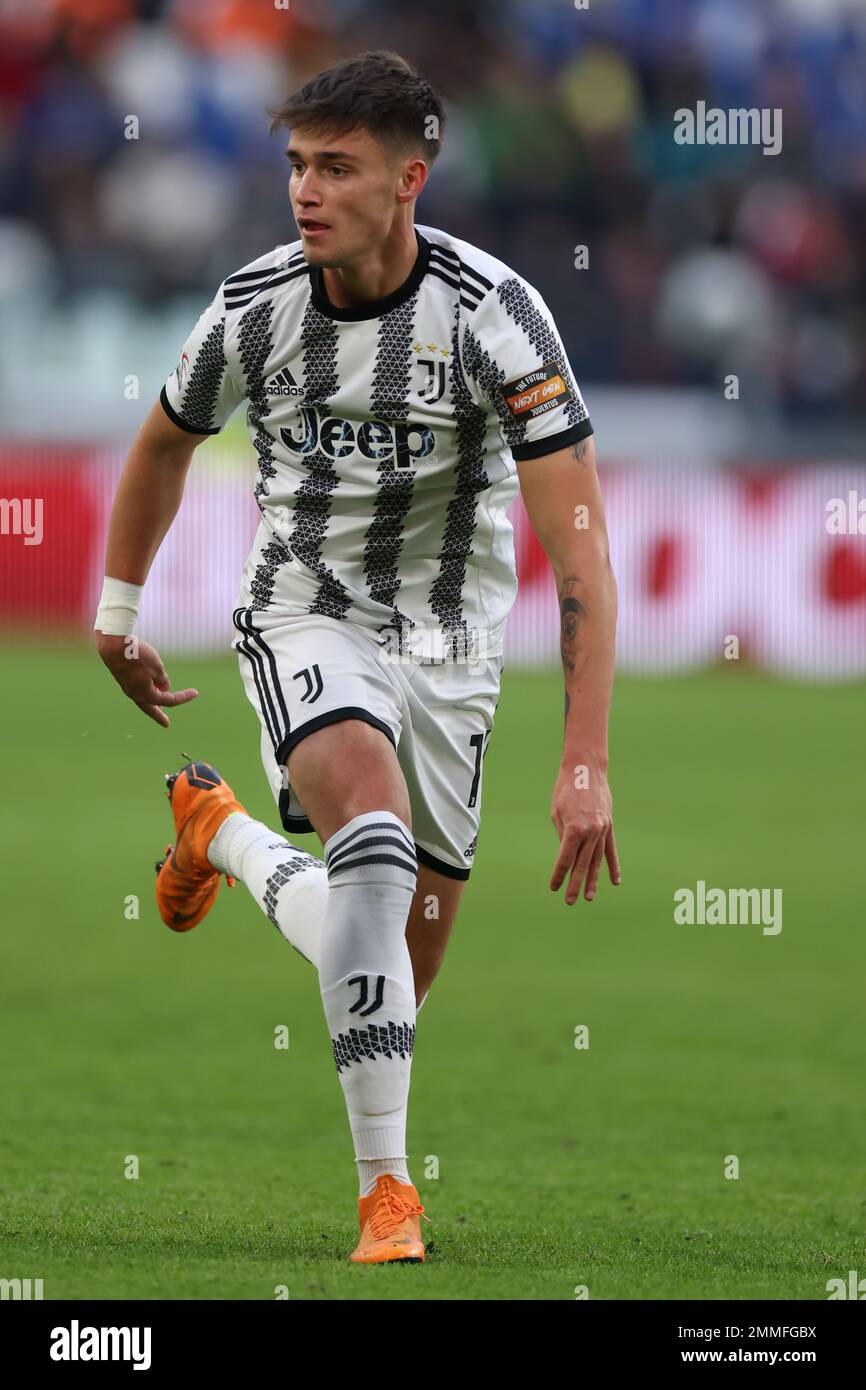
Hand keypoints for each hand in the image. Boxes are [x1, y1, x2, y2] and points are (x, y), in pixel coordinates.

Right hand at [95, 633, 197, 727]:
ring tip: (159, 708)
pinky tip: (150, 689)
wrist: (113, 646)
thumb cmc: (137, 656)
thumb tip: (165, 687)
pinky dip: (146, 692)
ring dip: (153, 703)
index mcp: (146, 694)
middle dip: (159, 715)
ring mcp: (128, 688)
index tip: (195, 692)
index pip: (169, 700)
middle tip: (166, 724)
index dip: (183, 697)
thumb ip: (163, 679)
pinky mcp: (124, 680)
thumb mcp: (157, 667)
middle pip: (150, 708)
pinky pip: (138, 690)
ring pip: (143, 699)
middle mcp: (135, 694)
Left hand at [549, 761, 620, 903]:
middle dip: (575, 884)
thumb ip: (563, 836)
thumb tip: (567, 856)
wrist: (586, 769)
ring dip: (592, 879)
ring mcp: (602, 829)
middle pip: (581, 864)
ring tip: (589, 896)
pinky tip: (614, 881)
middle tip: (570, 901)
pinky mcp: (609, 825)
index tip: (554, 887)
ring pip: (597, 860)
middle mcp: (590, 832)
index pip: (565, 859)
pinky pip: (611, 850)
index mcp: (573, 829)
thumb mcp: (556, 813)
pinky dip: (613, 866)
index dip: (559, 875)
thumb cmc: (566, 789)